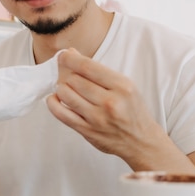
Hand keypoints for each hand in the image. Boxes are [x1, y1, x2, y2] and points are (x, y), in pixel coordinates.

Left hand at [46, 48, 162, 162]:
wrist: (142, 141)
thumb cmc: (132, 110)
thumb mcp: (125, 86)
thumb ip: (99, 72)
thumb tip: (71, 54)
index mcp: (122, 86)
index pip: (88, 67)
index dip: (70, 59)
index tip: (63, 55)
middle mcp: (110, 102)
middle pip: (74, 80)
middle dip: (67, 74)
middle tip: (67, 75)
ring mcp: (98, 118)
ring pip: (66, 95)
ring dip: (60, 88)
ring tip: (65, 88)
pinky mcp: (87, 131)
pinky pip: (61, 114)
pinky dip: (53, 103)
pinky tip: (54, 98)